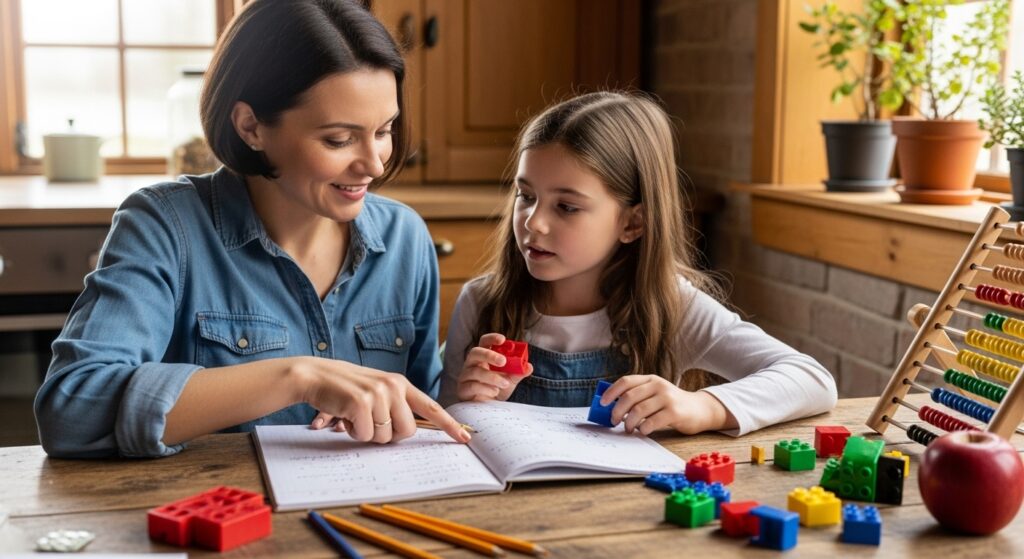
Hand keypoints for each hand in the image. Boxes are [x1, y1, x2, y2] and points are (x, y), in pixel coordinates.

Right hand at [298, 357, 470, 444]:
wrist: (316, 376)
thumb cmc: (346, 389)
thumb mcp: (376, 392)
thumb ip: (394, 407)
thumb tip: (406, 434)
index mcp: (400, 384)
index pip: (431, 407)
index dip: (449, 425)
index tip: (466, 438)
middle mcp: (394, 386)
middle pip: (406, 432)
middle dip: (388, 436)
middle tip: (370, 423)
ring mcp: (378, 393)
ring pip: (385, 437)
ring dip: (367, 434)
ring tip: (355, 416)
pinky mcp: (361, 402)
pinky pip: (366, 435)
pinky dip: (354, 432)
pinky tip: (345, 416)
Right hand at [456, 333, 533, 401]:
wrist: (487, 409)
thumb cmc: (496, 390)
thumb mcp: (510, 380)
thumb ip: (518, 373)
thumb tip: (529, 366)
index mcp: (483, 357)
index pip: (484, 342)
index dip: (491, 338)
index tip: (503, 339)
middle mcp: (471, 364)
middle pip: (475, 352)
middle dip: (489, 355)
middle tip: (503, 361)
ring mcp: (465, 376)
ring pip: (475, 371)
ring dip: (492, 377)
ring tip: (504, 384)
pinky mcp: (462, 390)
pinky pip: (473, 386)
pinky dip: (486, 389)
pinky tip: (495, 392)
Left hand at [599, 375, 733, 434]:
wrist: (699, 409)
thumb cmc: (671, 404)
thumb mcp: (655, 394)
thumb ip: (637, 397)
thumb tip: (612, 408)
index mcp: (650, 379)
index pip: (626, 381)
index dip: (611, 392)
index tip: (602, 403)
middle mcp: (658, 385)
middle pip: (629, 396)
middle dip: (617, 411)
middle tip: (613, 421)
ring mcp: (667, 398)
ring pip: (639, 410)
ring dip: (629, 422)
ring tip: (628, 428)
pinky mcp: (675, 412)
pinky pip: (652, 421)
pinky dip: (643, 428)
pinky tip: (642, 431)